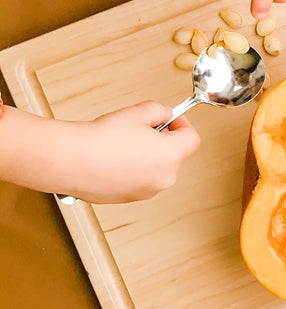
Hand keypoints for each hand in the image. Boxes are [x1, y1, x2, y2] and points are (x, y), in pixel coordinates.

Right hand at [61, 104, 199, 201]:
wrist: (71, 160)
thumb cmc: (101, 139)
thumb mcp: (137, 112)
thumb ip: (158, 110)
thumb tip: (164, 114)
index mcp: (171, 155)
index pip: (192, 139)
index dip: (183, 125)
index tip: (172, 118)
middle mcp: (164, 178)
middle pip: (173, 155)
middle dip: (161, 140)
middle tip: (141, 128)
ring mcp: (146, 191)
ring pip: (155, 168)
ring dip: (146, 156)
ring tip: (121, 143)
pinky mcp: (128, 198)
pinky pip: (137, 180)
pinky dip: (131, 169)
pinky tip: (112, 158)